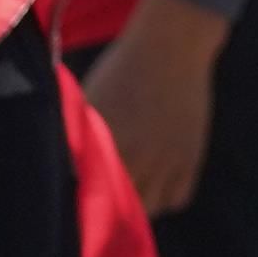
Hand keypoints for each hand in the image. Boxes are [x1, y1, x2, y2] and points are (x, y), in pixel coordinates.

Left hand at [79, 0, 228, 214]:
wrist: (170, 47)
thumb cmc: (122, 71)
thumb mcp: (92, 102)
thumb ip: (80, 137)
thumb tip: (67, 166)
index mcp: (105, 142)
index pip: (90, 191)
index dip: (85, 200)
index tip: (80, 200)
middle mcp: (136, 156)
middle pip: (121, 207)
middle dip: (111, 208)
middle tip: (105, 203)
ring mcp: (166, 160)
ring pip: (151, 209)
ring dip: (140, 207)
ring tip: (132, 194)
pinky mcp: (190, 158)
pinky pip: (178, 198)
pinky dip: (166, 198)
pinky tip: (156, 184)